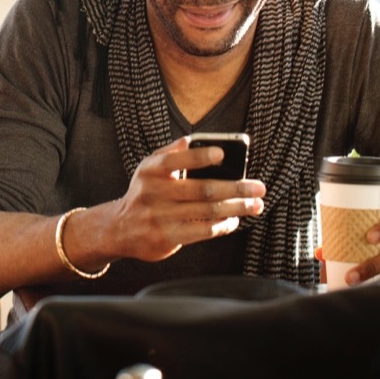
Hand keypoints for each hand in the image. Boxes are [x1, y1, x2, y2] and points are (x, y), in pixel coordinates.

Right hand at [108, 136, 264, 262]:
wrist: (121, 228)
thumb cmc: (144, 193)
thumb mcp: (149, 168)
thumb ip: (170, 153)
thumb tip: (192, 140)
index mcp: (151, 170)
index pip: (176, 159)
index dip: (199, 157)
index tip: (222, 153)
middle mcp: (154, 192)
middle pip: (202, 189)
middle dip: (235, 188)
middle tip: (258, 187)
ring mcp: (160, 217)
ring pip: (207, 211)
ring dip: (236, 208)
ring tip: (255, 205)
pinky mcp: (167, 238)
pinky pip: (202, 231)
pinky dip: (222, 225)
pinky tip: (234, 220)